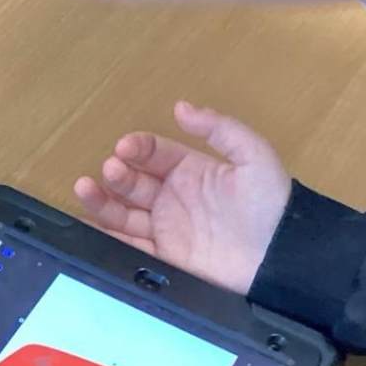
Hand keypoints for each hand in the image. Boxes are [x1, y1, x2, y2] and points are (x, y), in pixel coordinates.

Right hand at [73, 102, 290, 295]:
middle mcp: (174, 197)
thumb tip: (181, 107)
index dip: (139, 148)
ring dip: (102, 201)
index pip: (155, 153)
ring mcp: (168, 229)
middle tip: (111, 170)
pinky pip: (130, 247)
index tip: (126, 147)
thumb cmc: (272, 204)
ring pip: (124, 213)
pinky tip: (91, 224)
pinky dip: (109, 237)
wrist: (281, 258)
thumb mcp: (254, 156)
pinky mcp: (166, 259)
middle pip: (133, 182)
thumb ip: (219, 129)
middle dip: (118, 174)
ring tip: (84, 188)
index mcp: (191, 170)